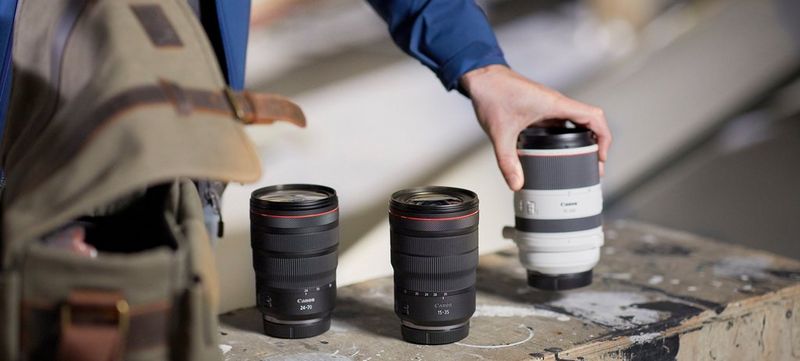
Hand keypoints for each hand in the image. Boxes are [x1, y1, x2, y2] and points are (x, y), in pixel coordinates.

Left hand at [460, 65, 610, 190]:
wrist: (482, 78)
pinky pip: (561, 124)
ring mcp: (549, 106)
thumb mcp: (500, 133)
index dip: (604, 137)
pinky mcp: (540, 109)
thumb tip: (516, 183)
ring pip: (576, 123)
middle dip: (596, 145)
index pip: (594, 117)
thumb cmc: (492, 94)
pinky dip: (566, 138)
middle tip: (592, 167)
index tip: (601, 157)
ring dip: (582, 141)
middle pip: (589, 122)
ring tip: (580, 163)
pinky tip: (557, 153)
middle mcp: (556, 104)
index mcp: (555, 104)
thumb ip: (507, 160)